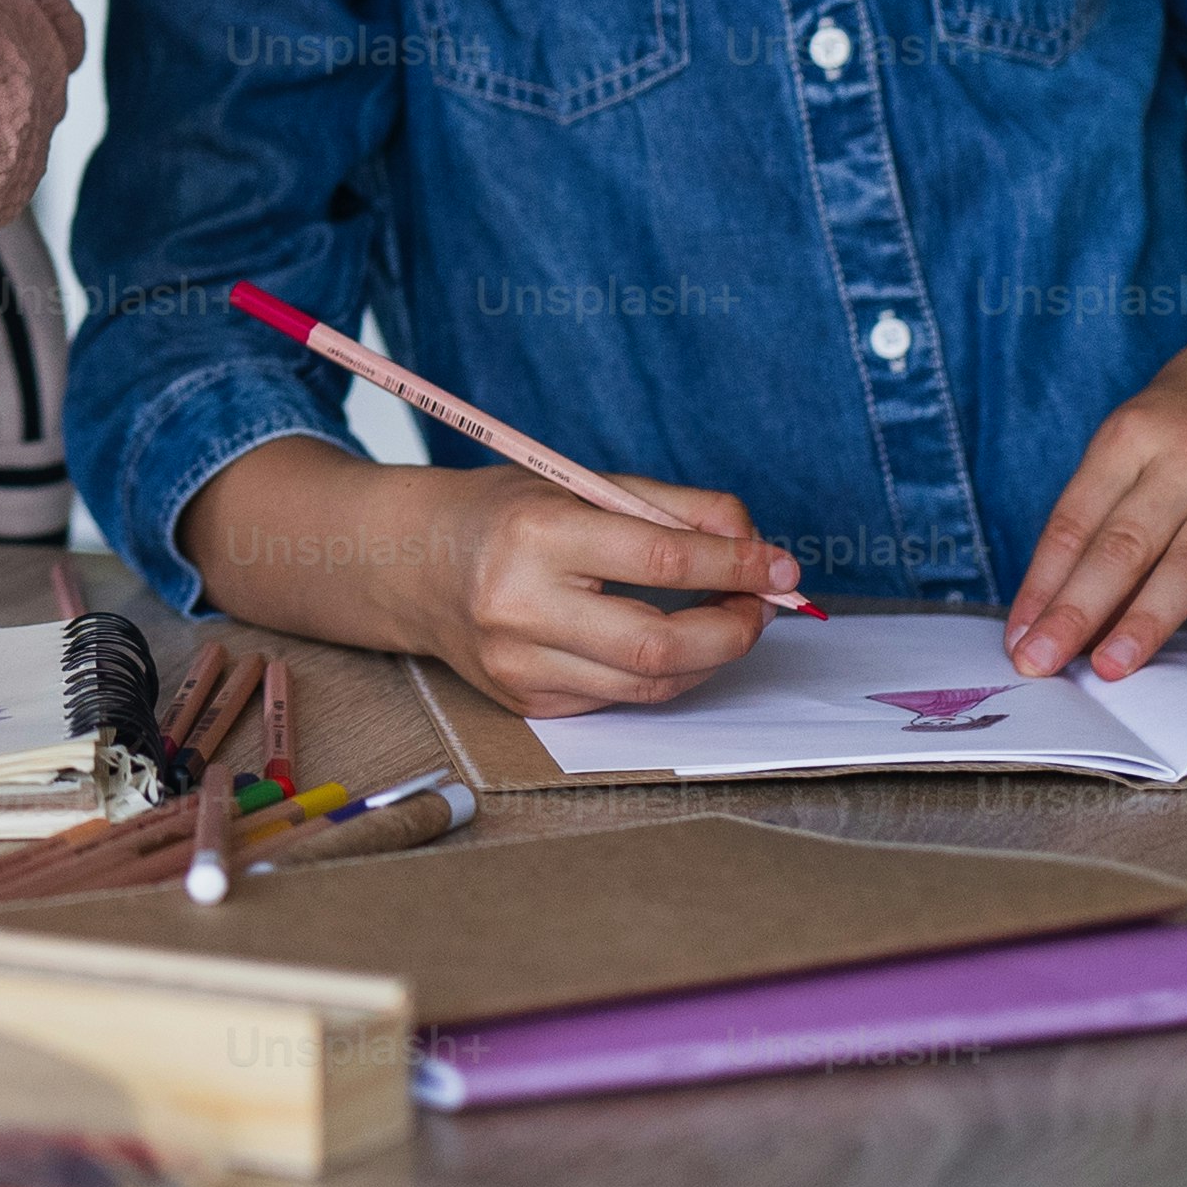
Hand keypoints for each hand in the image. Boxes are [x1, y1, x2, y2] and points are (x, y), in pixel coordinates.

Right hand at [179, 443, 799, 717]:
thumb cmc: (505, 513)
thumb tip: (763, 552)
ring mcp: (519, 666)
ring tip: (724, 621)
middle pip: (659, 647)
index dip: (736, 564)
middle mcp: (520, 607)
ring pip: (649, 686)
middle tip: (762, 606)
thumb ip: (675, 510)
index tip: (780, 565)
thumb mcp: (580, 484)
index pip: (662, 559)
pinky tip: (664, 644)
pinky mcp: (526, 703)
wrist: (406, 563)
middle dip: (732, 631)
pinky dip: (659, 676)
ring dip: (708, 658)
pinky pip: (619, 701)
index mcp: (534, 534)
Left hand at [1007, 253, 1186, 685]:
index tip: (1018, 634)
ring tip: (1112, 668)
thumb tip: (1070, 586)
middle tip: (1041, 663)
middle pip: (1124, 544)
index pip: (1076, 519)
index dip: (1042, 581)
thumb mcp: (1142, 420)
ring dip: (1149, 619)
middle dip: (1076, 609)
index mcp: (1132, 433)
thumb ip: (1114, 494)